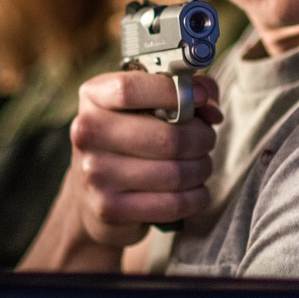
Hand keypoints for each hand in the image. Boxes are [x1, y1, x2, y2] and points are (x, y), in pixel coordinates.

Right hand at [19, 71, 219, 271]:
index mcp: (93, 97)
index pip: (130, 90)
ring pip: (176, 173)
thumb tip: (211, 109)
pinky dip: (197, 197)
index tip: (200, 97)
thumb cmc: (130, 137)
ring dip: (201, 169)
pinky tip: (195, 190)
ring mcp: (95, 173)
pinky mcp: (110, 208)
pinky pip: (174, 204)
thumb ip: (184, 91)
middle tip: (207, 140)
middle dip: (202, 139)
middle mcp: (87, 133)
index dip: (173, 92)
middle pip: (167, 137)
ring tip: (201, 165)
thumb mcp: (147, 103)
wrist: (90, 193)